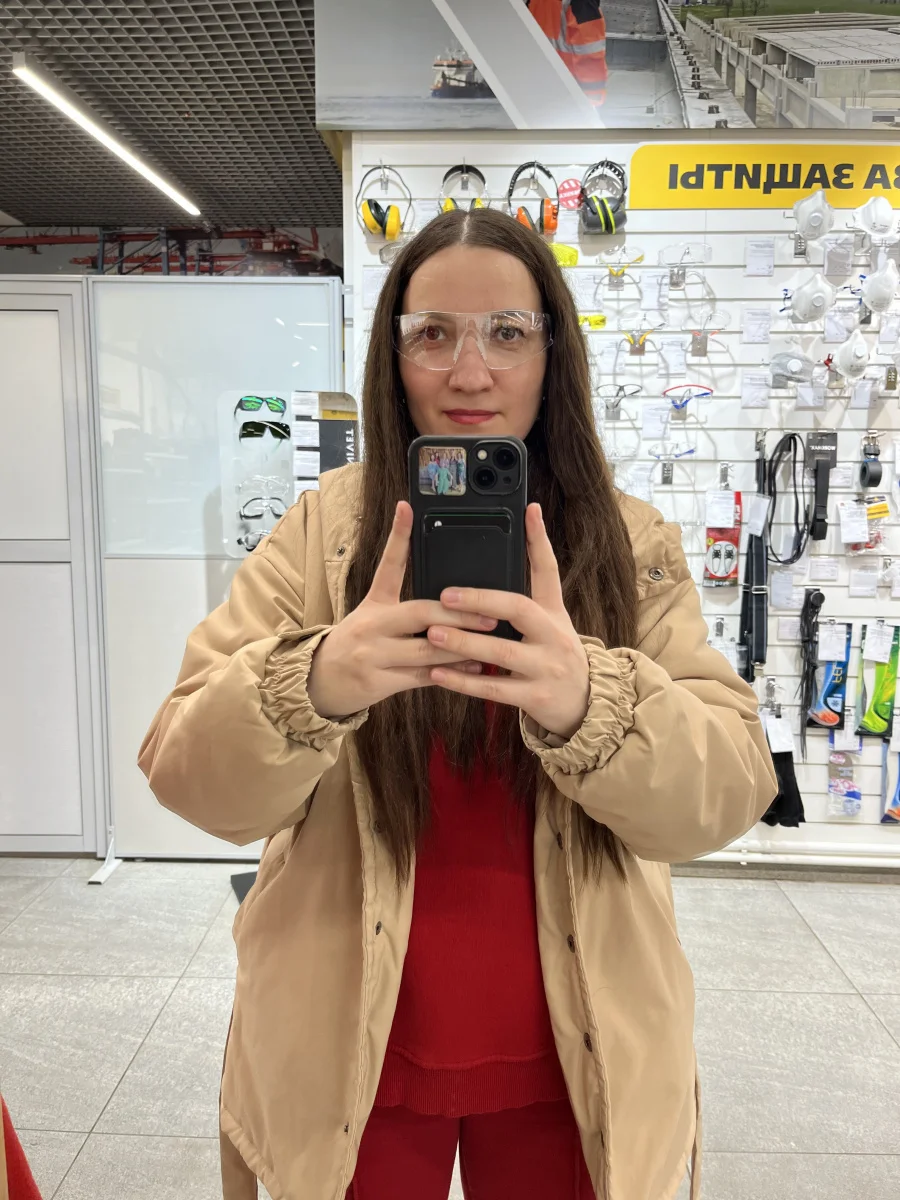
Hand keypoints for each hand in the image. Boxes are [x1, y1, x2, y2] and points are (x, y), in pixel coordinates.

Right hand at [306, 501, 494, 719]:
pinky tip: (472, 667)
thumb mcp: (371, 617)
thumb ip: (403, 608)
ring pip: (426, 650)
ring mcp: (374, 654)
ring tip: (490, 640)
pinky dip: (450, 672)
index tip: (407, 507)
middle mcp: (372, 625)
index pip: (388, 564)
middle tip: (490, 613)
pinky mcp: (379, 681)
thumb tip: (450, 599)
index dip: (398, 536)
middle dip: (459, 614)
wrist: (319, 682)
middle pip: (419, 613)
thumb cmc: (355, 645)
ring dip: (461, 647)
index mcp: (373, 603)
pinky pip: (421, 676)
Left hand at [425, 503, 589, 740]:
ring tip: (432, 633)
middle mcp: (554, 636)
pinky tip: (437, 673)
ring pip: (502, 651)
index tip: (528, 511)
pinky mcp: (536, 697)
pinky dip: (463, 681)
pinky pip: (494, 688)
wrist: (587, 707)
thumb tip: (493, 574)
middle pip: (519, 609)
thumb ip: (528, 603)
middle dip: (480, 600)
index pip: (548, 570)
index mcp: (555, 614)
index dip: (538, 540)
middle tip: (445, 596)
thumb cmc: (555, 659)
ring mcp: (547, 667)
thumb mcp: (551, 627)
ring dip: (464, 642)